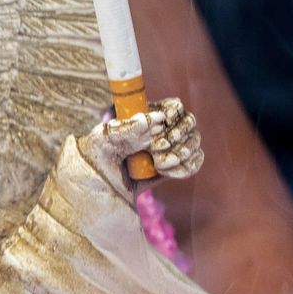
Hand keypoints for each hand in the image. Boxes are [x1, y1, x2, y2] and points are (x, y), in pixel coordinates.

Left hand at [83, 95, 202, 186]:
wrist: (102, 187)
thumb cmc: (97, 156)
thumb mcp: (103, 139)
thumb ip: (126, 127)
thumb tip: (155, 118)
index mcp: (147, 114)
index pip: (174, 106)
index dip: (174, 114)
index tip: (164, 123)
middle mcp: (162, 128)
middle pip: (189, 122)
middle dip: (177, 136)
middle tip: (155, 149)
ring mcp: (172, 146)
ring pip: (194, 141)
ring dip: (181, 153)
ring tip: (158, 164)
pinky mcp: (177, 165)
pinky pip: (195, 161)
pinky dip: (186, 167)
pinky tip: (167, 172)